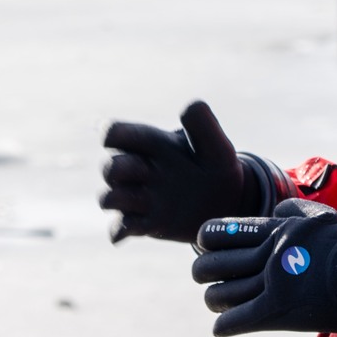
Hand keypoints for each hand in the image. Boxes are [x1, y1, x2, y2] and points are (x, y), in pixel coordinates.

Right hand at [101, 101, 254, 242]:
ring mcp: (140, 198)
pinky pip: (118, 228)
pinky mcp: (145, 224)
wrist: (229, 204)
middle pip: (108, 167)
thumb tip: (189, 106)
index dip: (113, 134)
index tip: (130, 141)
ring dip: (119, 199)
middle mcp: (139, 170)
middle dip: (120, 169)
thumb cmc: (217, 168)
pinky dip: (118, 230)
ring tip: (146, 201)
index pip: (115, 132)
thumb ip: (204, 124)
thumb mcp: (217, 145)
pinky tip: (130, 231)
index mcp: (150, 145)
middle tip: (150, 172)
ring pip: (107, 198)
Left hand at [192, 199, 336, 336]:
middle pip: (211, 265)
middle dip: (202, 272)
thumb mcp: (320, 217)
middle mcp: (267, 256)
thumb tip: (274, 213)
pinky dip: (225, 326)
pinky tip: (221, 327)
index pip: (217, 233)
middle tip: (206, 277)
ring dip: (214, 301)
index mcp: (273, 231)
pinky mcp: (279, 312)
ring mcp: (272, 285)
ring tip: (217, 302)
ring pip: (220, 295)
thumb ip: (292, 212)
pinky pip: (238, 320)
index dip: (205, 241)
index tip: (208, 248)